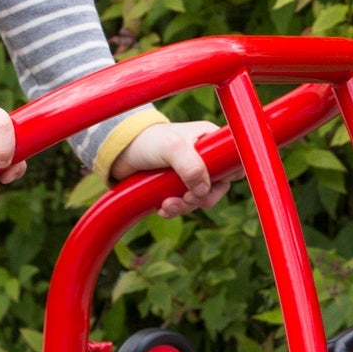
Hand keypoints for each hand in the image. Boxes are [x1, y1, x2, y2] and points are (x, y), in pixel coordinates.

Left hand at [108, 120, 232, 218]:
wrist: (118, 152)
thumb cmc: (147, 141)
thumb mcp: (171, 147)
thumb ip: (191, 166)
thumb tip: (204, 191)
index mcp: (209, 141)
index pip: (234, 159)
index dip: (230, 175)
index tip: (217, 184)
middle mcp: (203, 157)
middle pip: (219, 186)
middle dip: (202, 198)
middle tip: (186, 200)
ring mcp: (189, 173)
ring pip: (200, 199)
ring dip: (185, 207)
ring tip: (166, 205)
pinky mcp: (175, 186)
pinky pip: (183, 205)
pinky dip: (174, 210)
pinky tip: (161, 208)